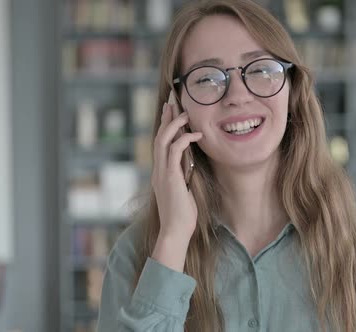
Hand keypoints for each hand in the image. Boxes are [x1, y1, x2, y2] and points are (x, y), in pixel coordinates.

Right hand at [151, 101, 202, 241]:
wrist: (175, 231)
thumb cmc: (183, 215)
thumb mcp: (185, 190)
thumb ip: (184, 175)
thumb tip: (190, 164)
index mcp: (161, 172)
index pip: (161, 143)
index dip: (165, 125)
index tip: (171, 111)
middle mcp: (158, 170)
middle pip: (159, 136)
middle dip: (166, 117)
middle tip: (173, 101)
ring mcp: (162, 173)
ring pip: (163, 140)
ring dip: (174, 124)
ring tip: (186, 113)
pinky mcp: (169, 177)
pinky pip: (174, 151)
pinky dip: (185, 139)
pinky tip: (197, 135)